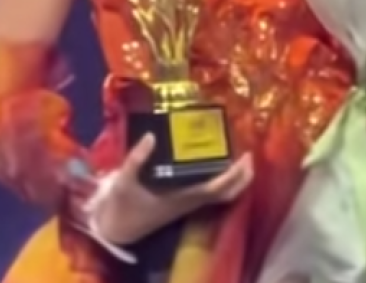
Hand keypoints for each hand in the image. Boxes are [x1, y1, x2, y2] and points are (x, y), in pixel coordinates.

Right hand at [91, 134, 252, 245]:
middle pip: (225, 195)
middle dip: (241, 178)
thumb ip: (136, 159)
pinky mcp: (181, 203)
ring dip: (234, 180)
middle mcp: (188, 202)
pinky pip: (209, 193)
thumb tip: (152, 136)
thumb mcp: (124, 182)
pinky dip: (220, 181)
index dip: (232, 176)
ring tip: (239, 158)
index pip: (215, 189)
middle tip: (249, 156)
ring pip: (219, 196)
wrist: (116, 230)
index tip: (244, 158)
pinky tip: (218, 166)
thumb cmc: (121, 206)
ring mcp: (186, 204)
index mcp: (180, 198)